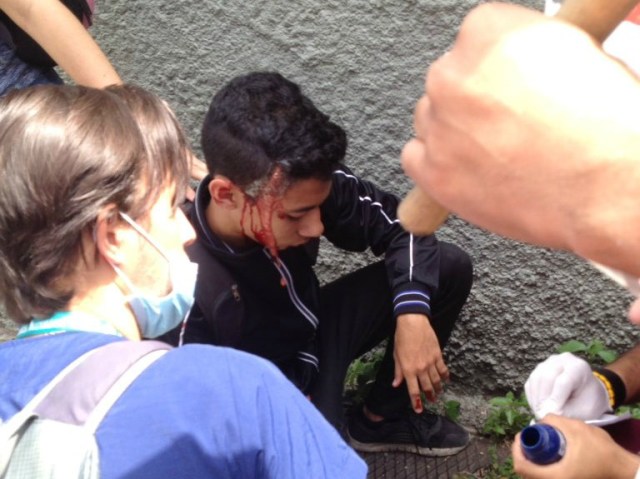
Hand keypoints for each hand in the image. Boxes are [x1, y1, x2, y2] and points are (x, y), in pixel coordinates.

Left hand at [393, 313, 448, 411]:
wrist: (413, 323)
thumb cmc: (402, 338)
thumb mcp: (396, 355)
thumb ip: (398, 371)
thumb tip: (396, 384)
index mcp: (408, 370)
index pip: (413, 391)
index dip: (416, 402)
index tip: (419, 410)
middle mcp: (420, 368)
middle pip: (427, 387)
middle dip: (429, 397)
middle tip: (431, 401)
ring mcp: (430, 362)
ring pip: (436, 380)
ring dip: (437, 388)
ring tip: (438, 393)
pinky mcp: (438, 355)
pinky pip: (443, 369)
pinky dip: (445, 376)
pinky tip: (446, 380)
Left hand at [401, 2, 639, 275]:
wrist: (607, 184)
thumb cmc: (605, 124)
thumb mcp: (574, 53)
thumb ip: (527, 51)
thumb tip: (515, 63)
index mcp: (488, 32)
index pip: (473, 37)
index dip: (495, 66)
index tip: (508, 82)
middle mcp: (454, 74)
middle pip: (447, 79)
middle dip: (471, 99)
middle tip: (506, 122)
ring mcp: (439, 124)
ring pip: (430, 118)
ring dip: (453, 131)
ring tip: (496, 151)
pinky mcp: (433, 171)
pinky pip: (415, 156)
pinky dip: (435, 163)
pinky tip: (469, 170)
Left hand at [512, 415, 639, 478]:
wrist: (623, 470)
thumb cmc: (602, 451)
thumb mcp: (576, 428)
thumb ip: (554, 421)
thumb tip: (540, 421)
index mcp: (555, 477)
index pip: (522, 467)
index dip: (516, 450)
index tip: (520, 437)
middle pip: (526, 474)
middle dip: (524, 455)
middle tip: (528, 440)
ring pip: (536, 478)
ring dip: (533, 463)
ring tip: (537, 447)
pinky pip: (546, 478)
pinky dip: (542, 469)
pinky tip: (548, 458)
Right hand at [525, 353, 610, 419]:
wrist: (588, 393)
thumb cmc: (589, 402)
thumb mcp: (585, 410)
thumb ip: (566, 413)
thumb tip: (544, 415)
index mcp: (578, 367)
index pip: (562, 381)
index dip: (555, 400)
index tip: (552, 415)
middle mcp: (562, 360)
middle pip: (546, 377)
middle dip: (544, 399)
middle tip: (545, 416)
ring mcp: (548, 363)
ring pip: (535, 379)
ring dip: (536, 399)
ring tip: (542, 414)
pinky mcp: (538, 370)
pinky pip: (530, 384)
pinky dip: (532, 398)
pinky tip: (539, 408)